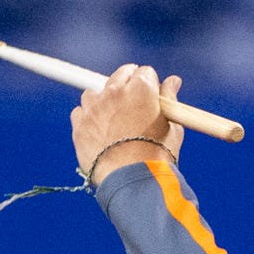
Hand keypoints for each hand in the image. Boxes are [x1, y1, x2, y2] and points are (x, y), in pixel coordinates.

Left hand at [71, 65, 181, 179]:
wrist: (132, 181)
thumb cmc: (157, 155)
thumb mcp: (172, 126)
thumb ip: (169, 99)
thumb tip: (173, 81)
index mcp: (141, 88)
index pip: (145, 72)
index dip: (149, 85)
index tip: (150, 97)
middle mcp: (115, 91)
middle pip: (120, 75)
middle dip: (127, 85)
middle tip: (132, 105)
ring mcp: (94, 107)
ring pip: (95, 92)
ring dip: (103, 101)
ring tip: (113, 121)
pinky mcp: (80, 124)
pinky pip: (80, 112)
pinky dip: (88, 118)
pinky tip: (99, 132)